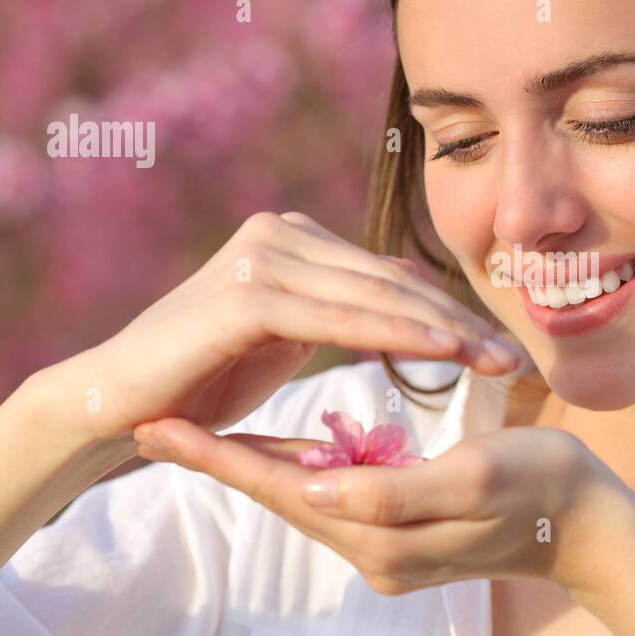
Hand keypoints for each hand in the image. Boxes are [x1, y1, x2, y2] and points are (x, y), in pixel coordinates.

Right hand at [38, 211, 523, 444]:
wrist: (114, 403)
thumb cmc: (202, 381)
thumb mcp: (286, 339)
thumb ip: (339, 316)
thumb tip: (405, 313)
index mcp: (294, 239)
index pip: (389, 277)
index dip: (449, 312)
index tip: (501, 347)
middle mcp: (280, 233)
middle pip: (392, 281)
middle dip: (462, 321)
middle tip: (519, 359)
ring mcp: (263, 256)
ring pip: (376, 296)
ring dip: (446, 330)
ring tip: (500, 360)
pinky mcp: (247, 292)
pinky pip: (340, 319)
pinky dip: (398, 336)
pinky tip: (447, 352)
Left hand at [132, 417, 634, 598]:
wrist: (594, 531)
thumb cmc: (549, 488)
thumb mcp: (478, 477)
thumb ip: (396, 487)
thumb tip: (314, 486)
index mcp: (385, 534)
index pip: (284, 490)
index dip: (220, 456)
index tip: (157, 429)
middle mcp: (374, 549)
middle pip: (281, 496)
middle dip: (219, 457)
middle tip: (152, 423)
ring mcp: (388, 546)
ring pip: (304, 496)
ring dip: (253, 462)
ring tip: (196, 429)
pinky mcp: (403, 534)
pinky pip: (337, 498)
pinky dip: (303, 469)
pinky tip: (283, 447)